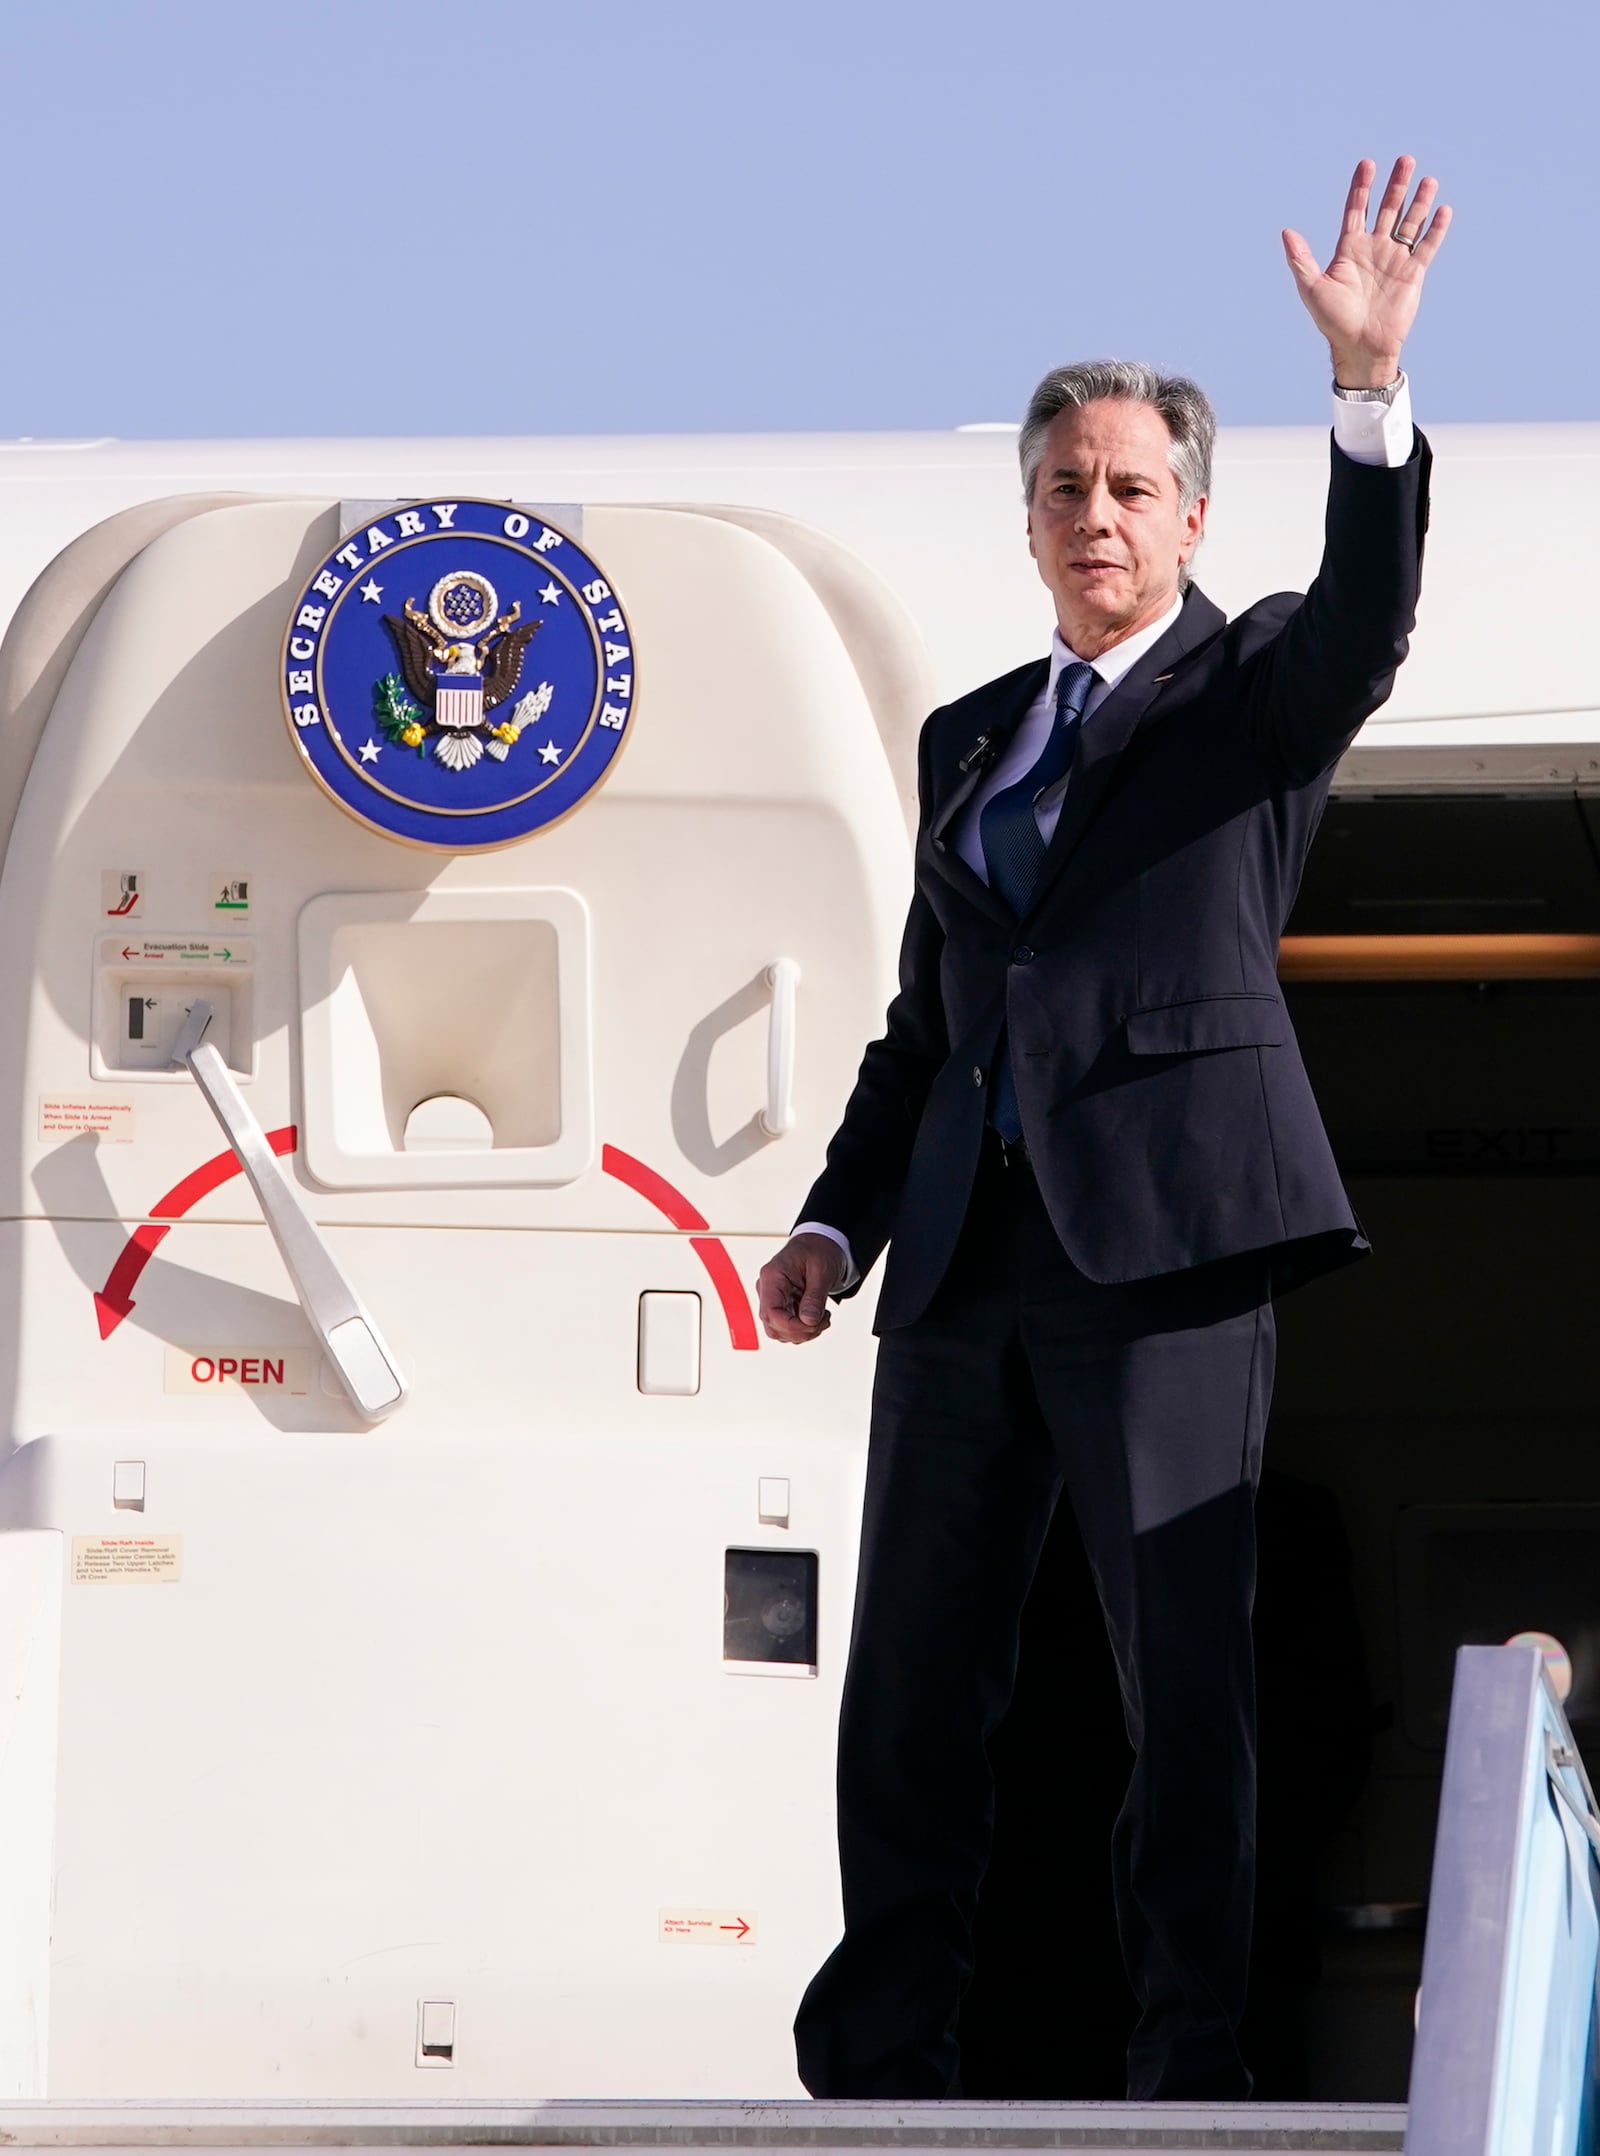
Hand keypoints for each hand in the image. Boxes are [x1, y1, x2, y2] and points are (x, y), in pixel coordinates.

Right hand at [758, 1233, 844, 1344]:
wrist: (820, 1244)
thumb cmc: (819, 1251)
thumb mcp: (822, 1271)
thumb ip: (814, 1297)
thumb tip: (808, 1321)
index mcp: (772, 1276)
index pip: (771, 1312)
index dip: (792, 1326)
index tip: (814, 1324)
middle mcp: (767, 1289)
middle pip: (773, 1326)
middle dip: (800, 1331)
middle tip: (824, 1319)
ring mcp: (772, 1299)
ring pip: (780, 1331)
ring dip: (804, 1332)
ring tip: (824, 1317)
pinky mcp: (781, 1306)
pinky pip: (787, 1328)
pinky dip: (804, 1329)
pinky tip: (819, 1317)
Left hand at [1282, 156, 1451, 387]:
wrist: (1361, 346)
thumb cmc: (1333, 320)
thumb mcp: (1312, 288)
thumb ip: (1301, 259)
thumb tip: (1286, 232)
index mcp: (1349, 249)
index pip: (1356, 210)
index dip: (1361, 187)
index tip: (1367, 164)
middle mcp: (1374, 249)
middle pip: (1387, 208)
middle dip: (1396, 185)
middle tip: (1405, 160)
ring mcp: (1394, 259)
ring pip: (1410, 222)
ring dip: (1419, 201)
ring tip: (1427, 179)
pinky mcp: (1413, 273)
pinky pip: (1427, 246)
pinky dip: (1436, 229)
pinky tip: (1442, 209)